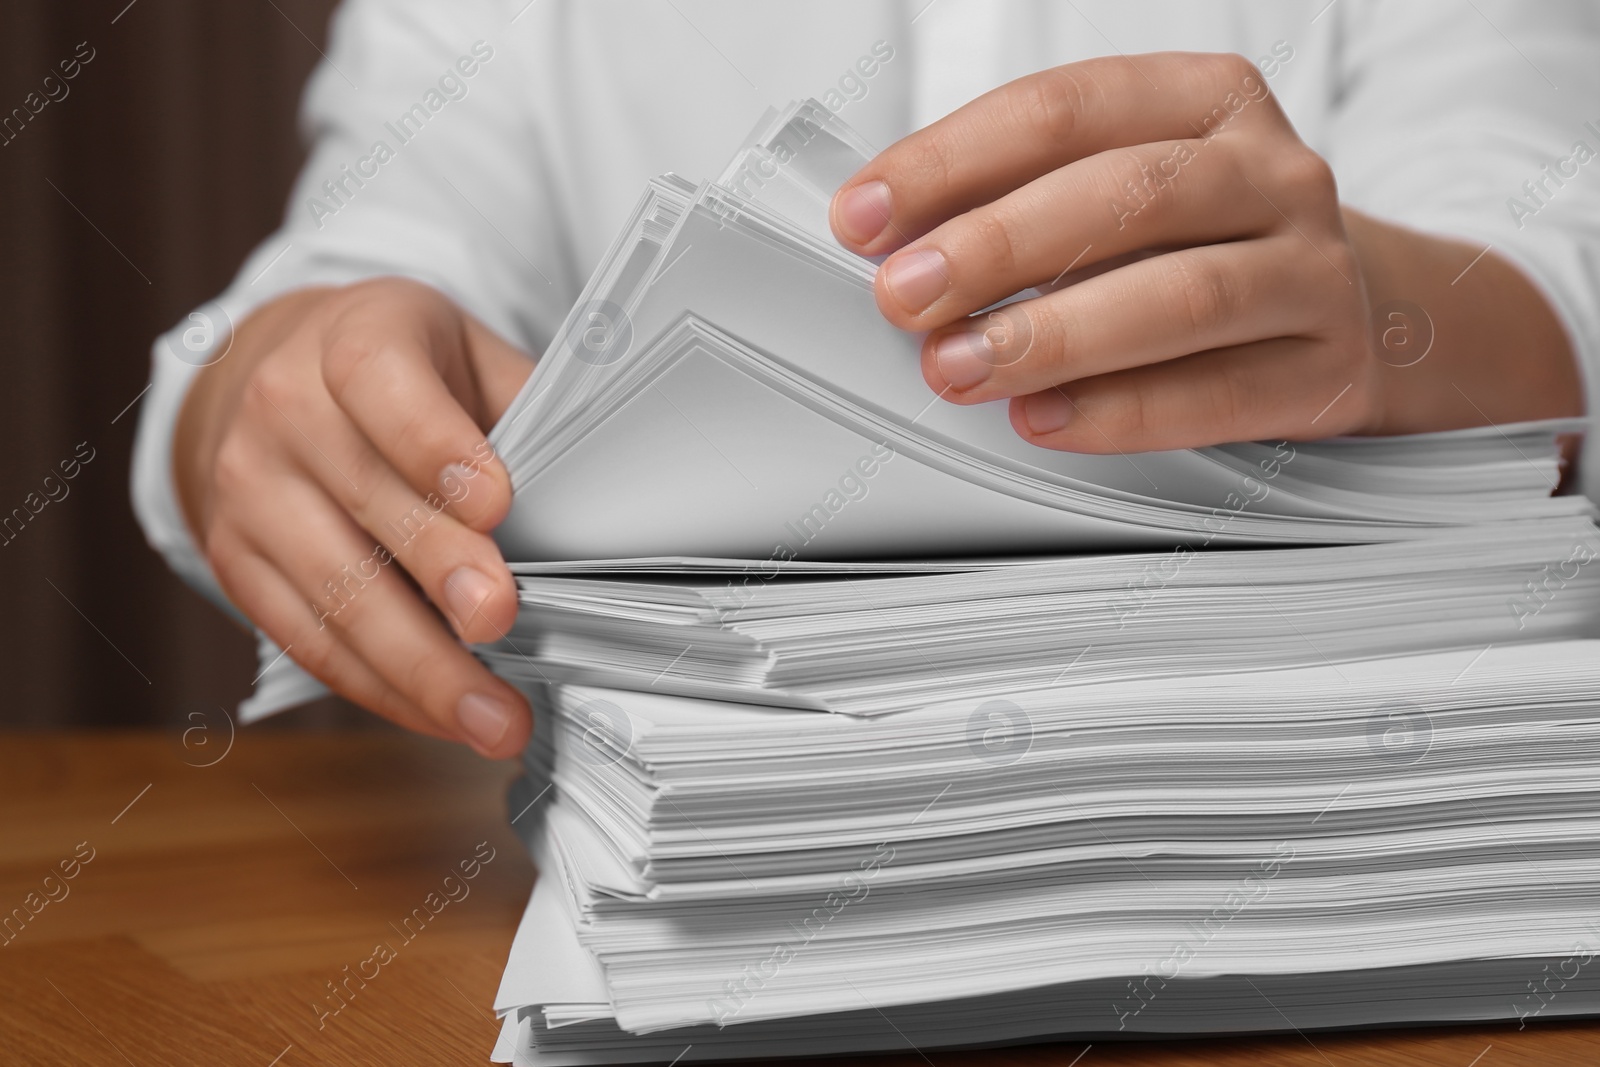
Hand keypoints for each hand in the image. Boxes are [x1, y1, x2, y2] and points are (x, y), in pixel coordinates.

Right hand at [174, 278, 534, 757]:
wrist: (268, 379)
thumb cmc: (396, 373)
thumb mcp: (463, 354)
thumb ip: (525, 407)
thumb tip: (605, 490)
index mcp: (351, 339)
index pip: (379, 380)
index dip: (435, 443)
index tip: (496, 502)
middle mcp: (284, 410)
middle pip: (364, 500)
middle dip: (439, 570)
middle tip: (500, 619)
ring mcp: (250, 493)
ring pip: (335, 592)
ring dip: (420, 666)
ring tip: (493, 717)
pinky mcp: (237, 565)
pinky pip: (310, 641)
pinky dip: (384, 689)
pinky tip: (444, 716)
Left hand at [830, 52, 1580, 450]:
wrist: (1370, 310)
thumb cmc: (1206, 244)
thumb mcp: (1132, 186)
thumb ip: (1023, 197)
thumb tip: (890, 242)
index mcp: (1208, 100)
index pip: (1066, 108)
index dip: (951, 161)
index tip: (863, 217)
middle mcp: (1271, 173)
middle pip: (1127, 195)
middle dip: (997, 246)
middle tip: (902, 296)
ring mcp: (1311, 270)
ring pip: (1180, 294)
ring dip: (1052, 335)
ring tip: (956, 367)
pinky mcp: (1328, 369)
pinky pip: (1218, 393)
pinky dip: (1120, 412)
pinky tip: (1041, 420)